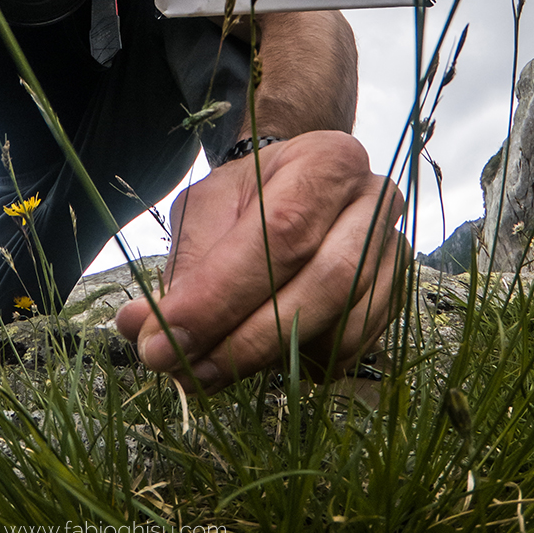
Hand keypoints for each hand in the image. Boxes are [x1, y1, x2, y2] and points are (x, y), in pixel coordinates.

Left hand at [115, 131, 407, 391]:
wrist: (299, 189)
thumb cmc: (249, 195)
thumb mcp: (206, 208)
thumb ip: (183, 265)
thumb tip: (139, 328)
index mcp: (328, 161)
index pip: (280, 233)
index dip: (222, 295)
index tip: (164, 341)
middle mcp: (375, 203)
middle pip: (324, 283)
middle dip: (247, 340)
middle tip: (184, 371)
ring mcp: (394, 255)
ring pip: (341, 327)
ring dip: (269, 361)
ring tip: (207, 368)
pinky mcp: (394, 301)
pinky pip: (349, 352)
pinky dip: (298, 364)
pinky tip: (258, 353)